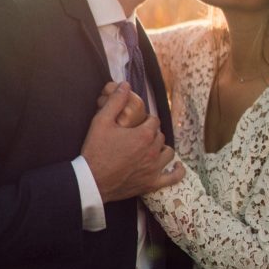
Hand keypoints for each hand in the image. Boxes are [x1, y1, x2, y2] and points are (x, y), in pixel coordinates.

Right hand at [82, 83, 184, 201]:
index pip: (154, 120)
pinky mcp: (151, 184)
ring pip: (168, 153)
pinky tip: (177, 166)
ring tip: (152, 147)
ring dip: (162, 148)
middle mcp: (153, 151)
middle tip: (139, 135)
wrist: (91, 180)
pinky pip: (173, 178)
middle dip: (152, 133)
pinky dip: (177, 172)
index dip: (146, 120)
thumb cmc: (95, 150)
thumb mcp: (101, 121)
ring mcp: (154, 169)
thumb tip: (126, 85)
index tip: (138, 122)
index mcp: (144, 135)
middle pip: (160, 136)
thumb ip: (115, 101)